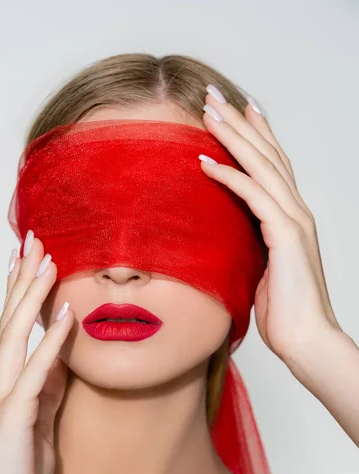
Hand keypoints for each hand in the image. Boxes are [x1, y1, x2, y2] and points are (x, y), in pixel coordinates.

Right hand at [0, 234, 73, 473]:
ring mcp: (6, 396)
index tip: (32, 259)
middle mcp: (1, 381)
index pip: (14, 326)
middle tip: (33, 240)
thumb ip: (49, 386)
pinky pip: (37, 370)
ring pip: (16, 334)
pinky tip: (66, 314)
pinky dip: (52, 341)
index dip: (22, 291)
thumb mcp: (41, 418)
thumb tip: (62, 358)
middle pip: (11, 319)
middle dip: (23, 278)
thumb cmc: (20, 470)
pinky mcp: (17, 415)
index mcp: (9, 381)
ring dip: (32, 296)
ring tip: (47, 262)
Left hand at [200, 88, 341, 362]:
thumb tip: (225, 235)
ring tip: (208, 110)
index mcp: (290, 218)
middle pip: (267, 154)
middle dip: (239, 121)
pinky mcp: (286, 236)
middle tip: (214, 94)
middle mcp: (295, 211)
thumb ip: (249, 245)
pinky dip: (228, 176)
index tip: (234, 111)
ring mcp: (294, 221)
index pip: (272, 166)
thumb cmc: (284, 312)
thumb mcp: (260, 269)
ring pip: (262, 166)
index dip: (254, 135)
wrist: (306, 340)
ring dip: (233, 136)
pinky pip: (254, 196)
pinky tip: (205, 160)